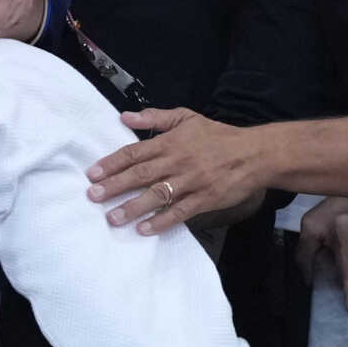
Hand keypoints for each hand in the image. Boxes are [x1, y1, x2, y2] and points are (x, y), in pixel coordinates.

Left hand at [87, 108, 265, 234]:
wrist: (254, 153)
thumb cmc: (217, 135)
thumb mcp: (187, 118)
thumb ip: (155, 118)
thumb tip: (125, 116)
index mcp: (171, 141)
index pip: (135, 152)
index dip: (112, 163)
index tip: (93, 174)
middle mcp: (177, 161)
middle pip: (141, 174)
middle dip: (115, 185)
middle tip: (93, 196)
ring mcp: (191, 182)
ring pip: (157, 195)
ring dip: (133, 207)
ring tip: (112, 218)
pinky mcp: (204, 199)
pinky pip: (179, 212)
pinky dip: (162, 221)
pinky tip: (144, 230)